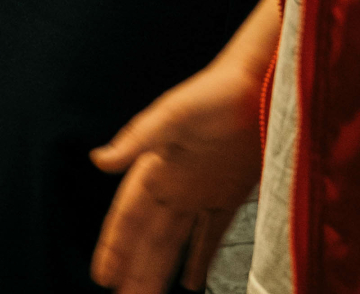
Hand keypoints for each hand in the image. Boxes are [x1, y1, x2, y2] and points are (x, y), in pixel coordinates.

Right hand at [89, 0, 277, 292]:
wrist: (261, 85)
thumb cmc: (215, 93)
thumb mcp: (173, 114)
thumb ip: (137, 139)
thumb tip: (99, 161)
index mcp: (155, 168)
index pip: (128, 216)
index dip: (115, 247)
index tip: (103, 277)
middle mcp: (174, 185)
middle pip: (150, 238)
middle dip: (137, 270)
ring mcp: (200, 192)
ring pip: (175, 243)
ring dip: (161, 270)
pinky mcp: (228, 196)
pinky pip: (209, 236)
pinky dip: (200, 260)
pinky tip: (192, 283)